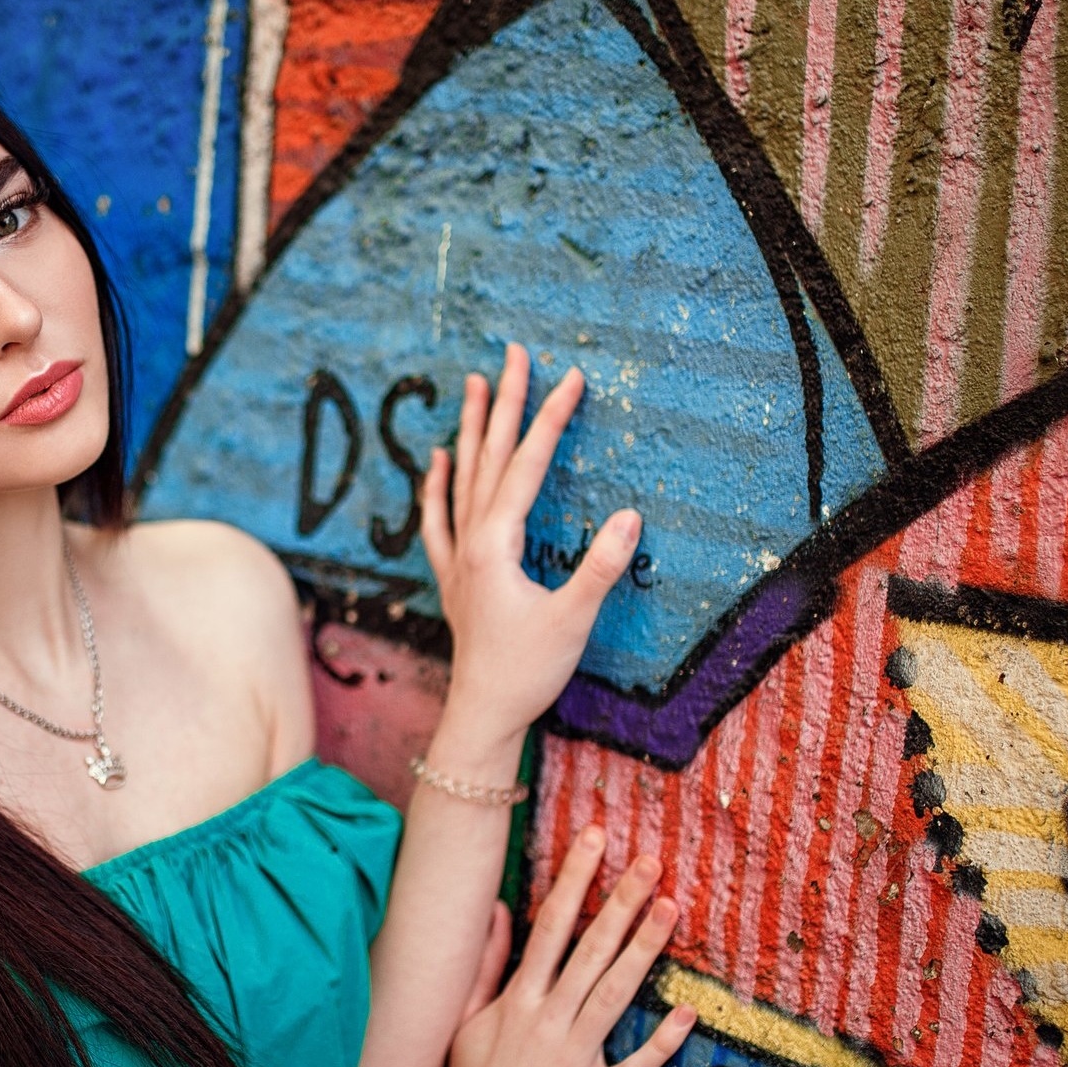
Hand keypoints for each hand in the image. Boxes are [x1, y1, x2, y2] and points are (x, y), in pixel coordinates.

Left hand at [421, 343, 639, 757]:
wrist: (483, 714)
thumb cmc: (527, 671)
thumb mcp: (574, 619)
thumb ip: (600, 566)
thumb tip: (630, 515)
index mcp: (497, 546)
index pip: (526, 466)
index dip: (550, 419)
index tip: (570, 376)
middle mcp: (471, 543)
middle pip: (489, 457)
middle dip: (505, 403)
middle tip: (513, 352)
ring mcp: (457, 558)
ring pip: (462, 477)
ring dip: (471, 429)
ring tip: (475, 383)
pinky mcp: (453, 577)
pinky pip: (439, 518)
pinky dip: (438, 484)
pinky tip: (439, 458)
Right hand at [422, 824, 693, 1066]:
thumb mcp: (466, 1021)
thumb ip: (485, 964)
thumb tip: (498, 910)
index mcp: (518, 1001)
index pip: (550, 925)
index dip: (575, 879)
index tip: (595, 838)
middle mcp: (547, 1022)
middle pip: (590, 950)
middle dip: (621, 901)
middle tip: (651, 861)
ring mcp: (573, 1059)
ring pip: (614, 994)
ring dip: (644, 950)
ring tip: (671, 908)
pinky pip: (634, 1065)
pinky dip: (662, 1041)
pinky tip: (687, 1012)